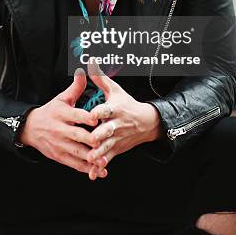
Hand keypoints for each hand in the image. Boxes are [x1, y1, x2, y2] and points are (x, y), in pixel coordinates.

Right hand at [19, 68, 108, 178]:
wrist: (31, 128)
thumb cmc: (51, 111)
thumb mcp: (61, 98)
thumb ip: (75, 87)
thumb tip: (83, 71)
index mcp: (62, 113)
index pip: (75, 115)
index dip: (86, 118)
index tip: (97, 120)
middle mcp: (60, 130)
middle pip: (77, 136)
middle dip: (90, 140)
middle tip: (102, 141)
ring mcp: (60, 145)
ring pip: (77, 152)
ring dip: (91, 157)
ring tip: (104, 159)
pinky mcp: (60, 156)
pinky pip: (75, 164)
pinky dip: (88, 169)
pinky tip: (100, 170)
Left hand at [85, 60, 161, 179]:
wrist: (146, 123)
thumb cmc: (126, 104)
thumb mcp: (115, 90)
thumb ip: (100, 78)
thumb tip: (90, 61)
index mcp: (115, 109)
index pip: (108, 109)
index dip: (100, 112)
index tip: (92, 114)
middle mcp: (117, 124)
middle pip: (108, 130)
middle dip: (100, 135)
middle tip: (91, 139)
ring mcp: (117, 138)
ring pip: (107, 146)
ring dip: (99, 153)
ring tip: (90, 158)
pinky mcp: (116, 150)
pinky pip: (108, 158)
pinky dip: (100, 166)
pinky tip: (92, 173)